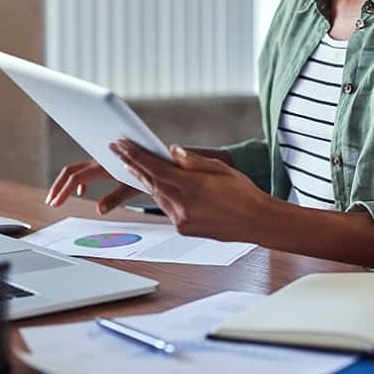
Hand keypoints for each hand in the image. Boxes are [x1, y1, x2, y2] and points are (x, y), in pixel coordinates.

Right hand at [44, 158, 141, 213]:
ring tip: (59, 197)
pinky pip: (85, 170)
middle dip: (58, 186)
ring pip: (76, 169)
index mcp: (102, 166)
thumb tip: (99, 210)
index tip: (55, 204)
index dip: (63, 191)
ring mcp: (100, 160)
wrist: (154, 157)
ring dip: (65, 183)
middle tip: (50, 201)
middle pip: (70, 171)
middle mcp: (98, 160)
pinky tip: (81, 192)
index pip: (76, 178)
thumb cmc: (147, 171)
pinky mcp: (104, 162)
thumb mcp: (132, 187)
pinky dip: (78, 181)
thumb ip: (115, 198)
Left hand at [109, 138, 275, 242]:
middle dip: (131, 164)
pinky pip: (166, 208)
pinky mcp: (183, 229)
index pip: (155, 167)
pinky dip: (160, 194)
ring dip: (145, 179)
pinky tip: (158, 186)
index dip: (135, 154)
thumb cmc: (244, 193)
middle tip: (117, 150)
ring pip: (156, 195)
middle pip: (150, 180)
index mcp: (193, 186)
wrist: (257, 222)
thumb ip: (192, 160)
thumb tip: (171, 150)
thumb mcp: (220, 169)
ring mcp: (182, 220)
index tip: (121, 144)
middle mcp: (184, 205)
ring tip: (131, 164)